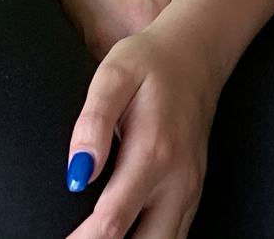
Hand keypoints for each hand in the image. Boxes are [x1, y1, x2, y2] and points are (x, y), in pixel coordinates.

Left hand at [65, 24, 218, 238]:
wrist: (196, 53)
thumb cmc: (149, 63)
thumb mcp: (113, 75)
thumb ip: (92, 123)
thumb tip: (77, 175)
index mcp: (154, 153)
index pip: (113, 222)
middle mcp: (178, 180)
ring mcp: (190, 189)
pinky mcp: (194, 191)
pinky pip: (175, 236)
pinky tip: (124, 237)